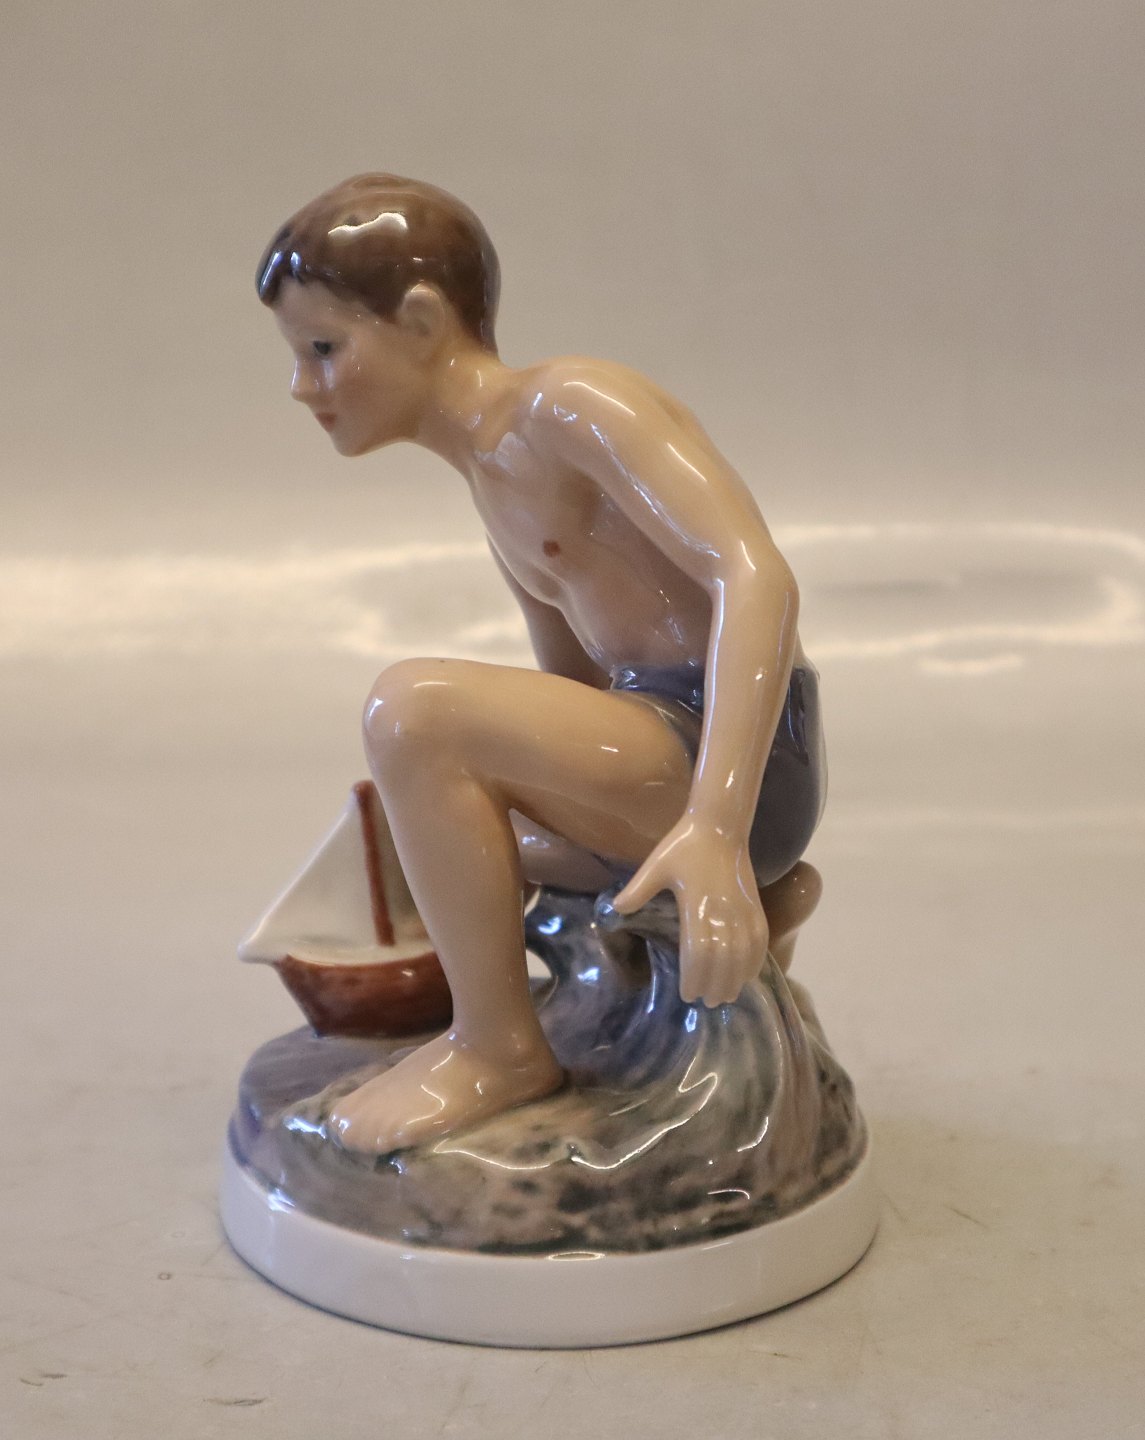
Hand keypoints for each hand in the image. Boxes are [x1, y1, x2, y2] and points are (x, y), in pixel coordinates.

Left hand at [614, 819, 768, 1006]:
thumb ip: (637, 889)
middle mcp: (723, 911)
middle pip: (723, 959)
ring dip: (736, 978)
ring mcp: (743, 909)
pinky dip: (756, 960)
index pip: (699, 952)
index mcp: (697, 904)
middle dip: (715, 984)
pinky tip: (748, 975)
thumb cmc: (684, 845)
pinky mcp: (755, 904)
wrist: (720, 826)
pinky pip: (760, 939)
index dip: (694, 977)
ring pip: (744, 953)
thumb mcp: (656, 864)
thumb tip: (614, 909)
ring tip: (725, 996)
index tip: (687, 994)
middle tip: (705, 1002)